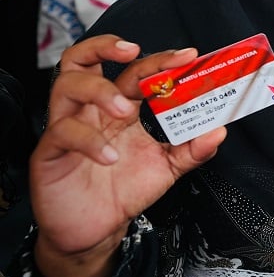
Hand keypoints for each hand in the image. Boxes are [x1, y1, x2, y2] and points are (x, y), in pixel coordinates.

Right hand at [31, 35, 226, 276]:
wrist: (95, 230)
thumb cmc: (124, 190)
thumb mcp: (167, 167)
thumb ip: (193, 149)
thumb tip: (219, 131)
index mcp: (120, 108)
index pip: (134, 71)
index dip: (159, 59)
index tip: (186, 56)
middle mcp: (92, 111)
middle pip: (84, 60)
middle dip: (106, 46)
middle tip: (134, 52)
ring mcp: (68, 127)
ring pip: (67, 86)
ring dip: (99, 91)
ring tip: (124, 110)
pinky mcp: (50, 151)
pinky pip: (63, 132)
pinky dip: (89, 140)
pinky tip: (110, 156)